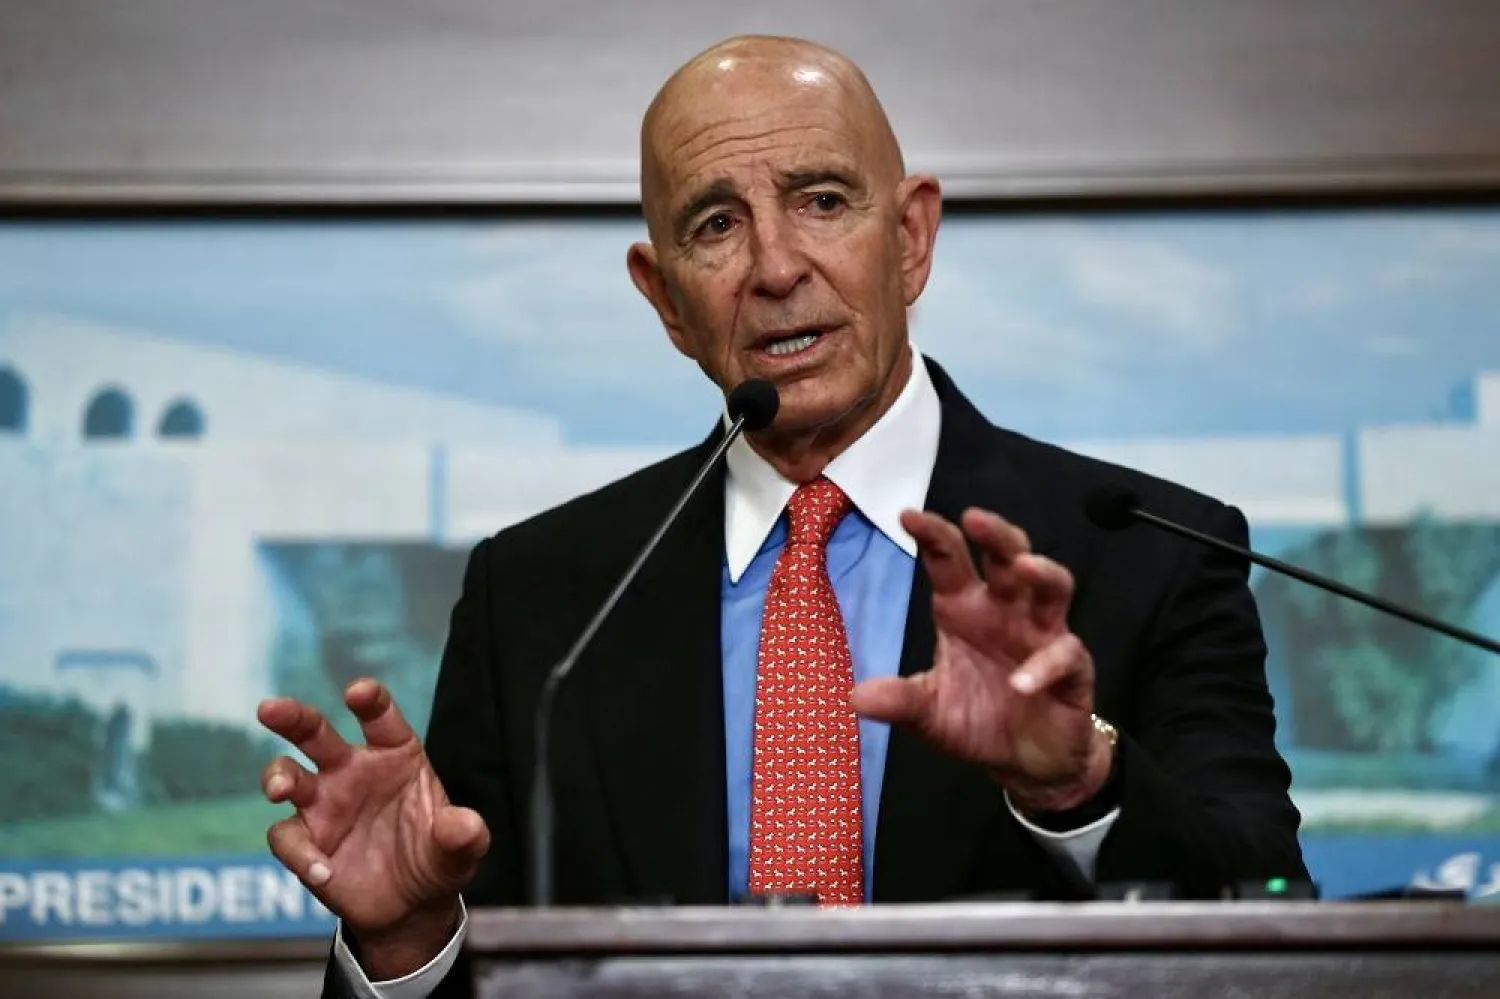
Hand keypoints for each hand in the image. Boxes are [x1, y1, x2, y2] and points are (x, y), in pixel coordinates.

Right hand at [257, 679, 488, 976]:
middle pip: (316, 733)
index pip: (380, 717)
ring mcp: (324, 804)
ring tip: (280, 789)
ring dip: (278, 776)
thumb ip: (463, 837)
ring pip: (288, 775)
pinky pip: (288, 838)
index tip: (358, 692)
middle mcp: (352, 770)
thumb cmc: (436, 859)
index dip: (370, 700)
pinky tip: (323, 870)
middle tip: (272, 708)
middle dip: (294, 717)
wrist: (411, 905)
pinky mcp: (305, 841)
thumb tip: (465, 826)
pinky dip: (300, 852)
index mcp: (395, 753)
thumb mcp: (460, 851)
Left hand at [850, 508, 1111, 812]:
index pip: (948, 561)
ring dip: (1042, 574)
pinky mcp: (1072, 668)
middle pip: (1007, 557)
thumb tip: (856, 697)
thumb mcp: (929, 713)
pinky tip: (1021, 682)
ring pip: (1052, 588)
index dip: (933, 535)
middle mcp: (1005, 611)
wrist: (1028, 762)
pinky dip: (1045, 665)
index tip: (907, 515)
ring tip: (1024, 566)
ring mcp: (1042, 635)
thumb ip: (900, 701)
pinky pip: (1065, 655)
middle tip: (974, 519)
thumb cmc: (978, 720)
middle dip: (995, 535)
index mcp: (964, 609)